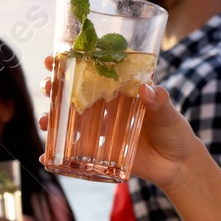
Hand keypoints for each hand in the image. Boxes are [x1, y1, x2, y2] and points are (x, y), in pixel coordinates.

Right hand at [38, 54, 201, 188]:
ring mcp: (100, 127)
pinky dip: (58, 152)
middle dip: (56, 86)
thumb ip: (160, 101)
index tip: (57, 55)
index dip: (74, 60)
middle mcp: (106, 105)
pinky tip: (45, 156)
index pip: (94, 69)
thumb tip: (147, 89)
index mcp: (121, 88)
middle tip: (47, 85)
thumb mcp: (168, 114)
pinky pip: (75, 149)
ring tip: (44, 121)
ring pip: (70, 118)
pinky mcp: (99, 150)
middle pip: (74, 91)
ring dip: (52, 117)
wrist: (177, 166)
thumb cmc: (174, 132)